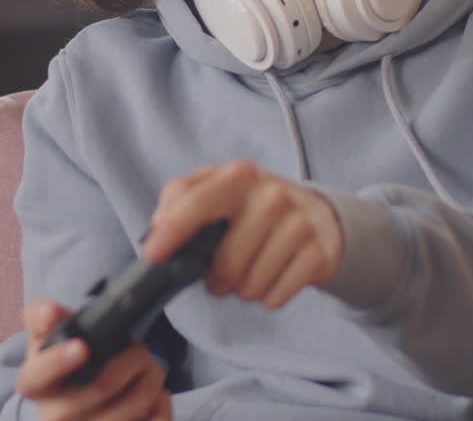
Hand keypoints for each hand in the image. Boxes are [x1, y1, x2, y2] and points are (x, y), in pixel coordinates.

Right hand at [16, 298, 171, 420]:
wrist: (80, 399)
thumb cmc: (70, 363)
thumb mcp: (53, 338)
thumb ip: (43, 316)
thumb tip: (48, 313)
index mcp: (37, 386)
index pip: (36, 378)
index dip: (57, 362)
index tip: (81, 347)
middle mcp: (56, 417)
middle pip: (103, 384)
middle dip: (134, 358)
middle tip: (141, 349)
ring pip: (136, 403)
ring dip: (152, 377)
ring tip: (149, 369)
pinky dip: (162, 402)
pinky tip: (154, 396)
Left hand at [142, 159, 342, 308]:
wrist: (318, 215)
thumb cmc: (254, 206)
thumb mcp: (218, 187)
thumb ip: (180, 199)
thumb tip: (157, 229)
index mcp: (240, 175)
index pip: (196, 203)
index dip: (171, 231)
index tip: (154, 255)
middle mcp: (272, 196)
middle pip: (225, 263)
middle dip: (217, 279)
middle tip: (222, 272)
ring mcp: (299, 224)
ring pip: (250, 285)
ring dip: (243, 289)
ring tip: (251, 271)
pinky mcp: (318, 253)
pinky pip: (276, 297)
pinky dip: (268, 297)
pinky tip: (273, 277)